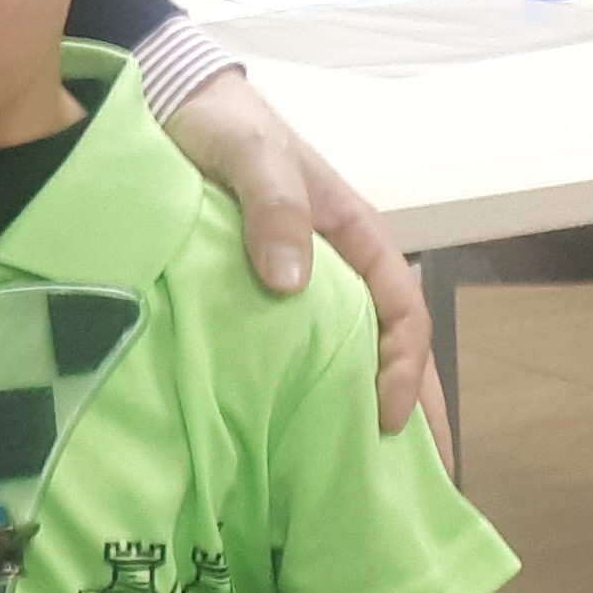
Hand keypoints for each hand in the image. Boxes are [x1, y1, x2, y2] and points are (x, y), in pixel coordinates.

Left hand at [154, 73, 448, 459]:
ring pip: (348, 360)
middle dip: (414, 416)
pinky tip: (301, 448)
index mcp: (356, 236)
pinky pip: (295, 357)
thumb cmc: (224, 124)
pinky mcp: (255, 303)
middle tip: (424, 490)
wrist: (169, 102)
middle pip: (391, 351)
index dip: (404, 367)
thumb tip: (291, 284)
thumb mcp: (253, 156)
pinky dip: (310, 401)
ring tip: (372, 487)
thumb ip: (276, 210)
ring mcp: (301, 290)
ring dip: (365, 417)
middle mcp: (337, 270)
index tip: (385, 418)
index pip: (403, 313)